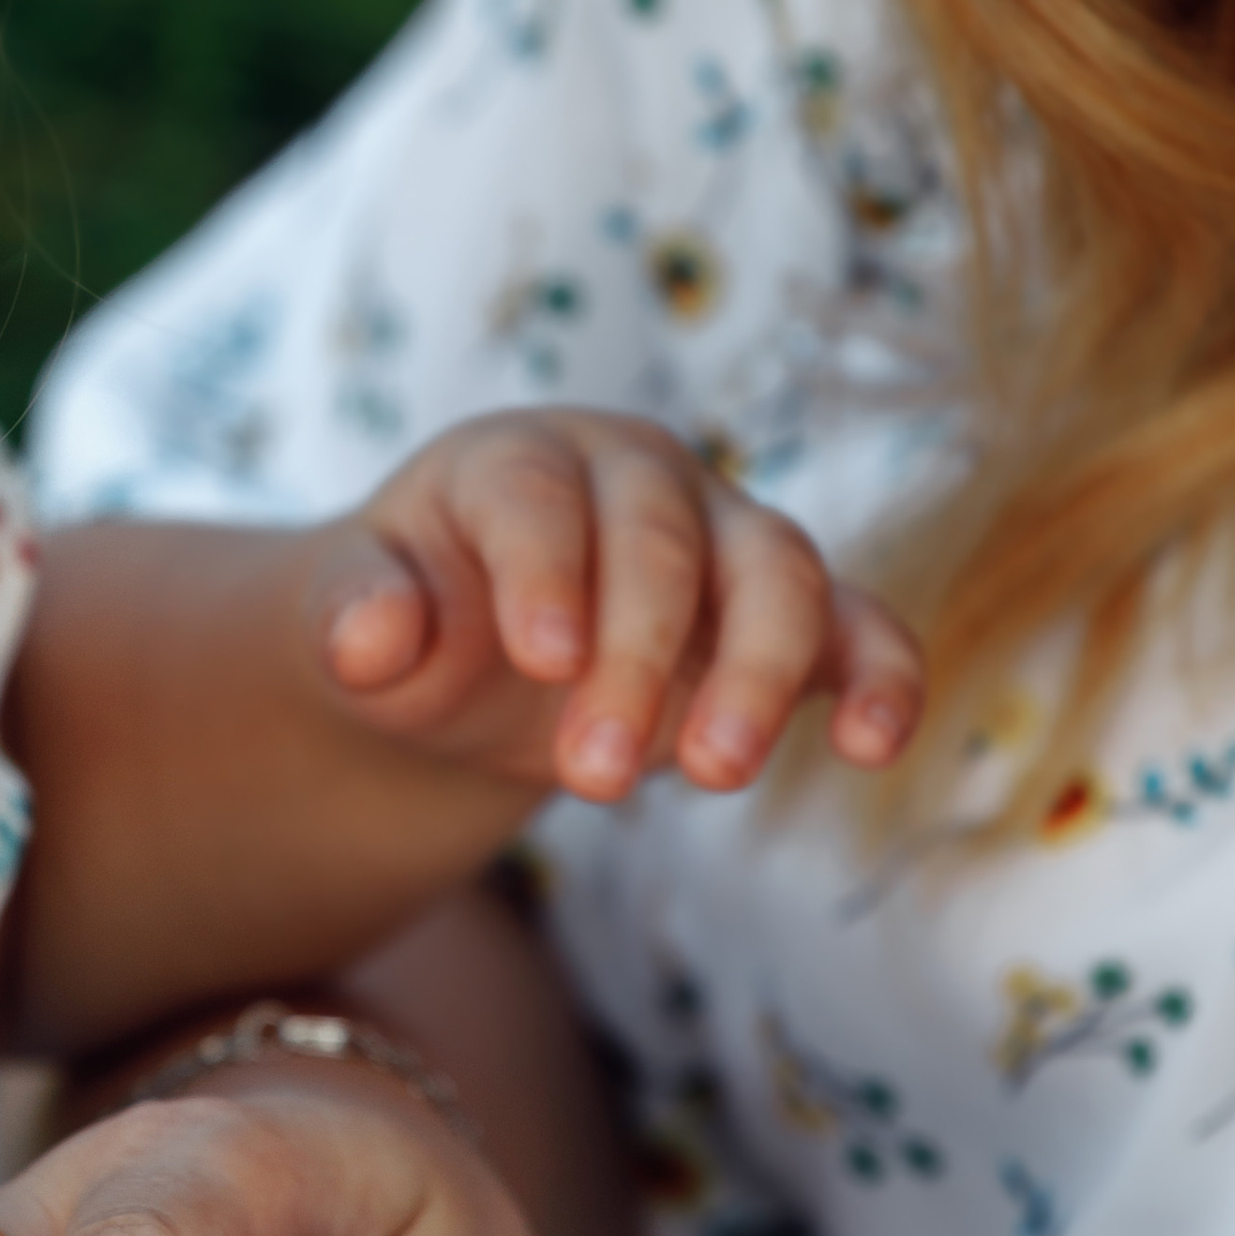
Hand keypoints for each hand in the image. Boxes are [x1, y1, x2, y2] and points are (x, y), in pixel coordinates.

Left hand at [313, 407, 921, 800]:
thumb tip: (372, 635)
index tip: (542, 660)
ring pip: (777, 574)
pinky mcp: (788, 616)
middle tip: (584, 775)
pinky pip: (858, 627)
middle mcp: (635, 480)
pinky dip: (882, 676)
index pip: (539, 499)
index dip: (546, 571)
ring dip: (758, 674)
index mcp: (520, 460)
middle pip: (663, 543)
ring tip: (712, 775)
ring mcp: (723, 539)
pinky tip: (874, 747)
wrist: (470, 652)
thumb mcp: (353, 616)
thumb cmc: (411, 615)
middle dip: (635, 657)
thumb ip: (352, 614)